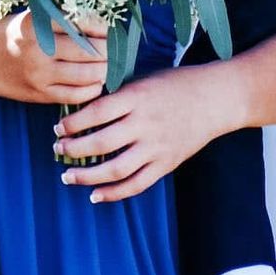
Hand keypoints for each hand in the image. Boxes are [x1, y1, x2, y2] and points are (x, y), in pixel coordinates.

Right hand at [0, 11, 106, 107]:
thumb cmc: (12, 34)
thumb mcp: (33, 17)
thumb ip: (63, 20)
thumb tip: (101, 25)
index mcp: (39, 23)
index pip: (83, 24)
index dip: (104, 28)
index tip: (112, 30)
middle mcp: (40, 48)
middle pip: (89, 51)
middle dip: (110, 52)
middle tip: (119, 51)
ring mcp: (40, 73)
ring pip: (86, 75)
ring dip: (105, 72)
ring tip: (111, 67)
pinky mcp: (39, 93)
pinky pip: (74, 95)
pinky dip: (92, 90)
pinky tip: (97, 84)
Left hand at [53, 65, 234, 202]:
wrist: (217, 98)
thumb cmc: (177, 84)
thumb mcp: (145, 79)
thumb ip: (118, 95)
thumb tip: (83, 110)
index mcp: (138, 97)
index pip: (96, 112)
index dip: (73, 123)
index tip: (58, 128)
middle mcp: (146, 123)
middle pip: (101, 143)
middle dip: (73, 150)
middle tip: (58, 150)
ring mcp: (157, 147)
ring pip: (115, 169)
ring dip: (87, 177)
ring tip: (68, 176)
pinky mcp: (167, 163)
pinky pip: (137, 184)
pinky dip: (114, 194)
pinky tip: (95, 195)